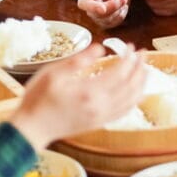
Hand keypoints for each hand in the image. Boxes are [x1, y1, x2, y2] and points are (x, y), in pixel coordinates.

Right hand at [11, 43, 146, 149]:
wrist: (31, 129)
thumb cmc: (38, 99)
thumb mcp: (53, 73)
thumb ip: (79, 60)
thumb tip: (101, 47)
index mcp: (90, 92)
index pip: (120, 72)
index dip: (129, 58)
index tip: (131, 46)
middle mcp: (100, 106)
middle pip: (131, 85)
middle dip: (140, 67)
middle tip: (143, 53)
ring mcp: (101, 117)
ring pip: (132, 99)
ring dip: (141, 82)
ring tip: (145, 68)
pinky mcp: (99, 123)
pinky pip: (125, 111)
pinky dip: (135, 99)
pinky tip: (136, 91)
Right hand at [77, 0, 130, 28]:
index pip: (84, 4)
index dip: (93, 8)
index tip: (104, 9)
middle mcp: (88, 4)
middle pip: (96, 14)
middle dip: (112, 7)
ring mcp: (95, 13)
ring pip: (105, 20)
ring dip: (118, 11)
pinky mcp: (104, 20)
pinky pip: (112, 24)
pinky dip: (121, 16)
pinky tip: (123, 6)